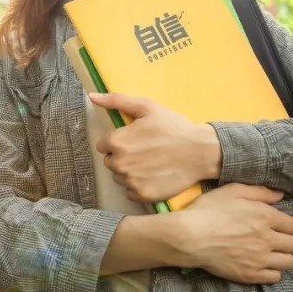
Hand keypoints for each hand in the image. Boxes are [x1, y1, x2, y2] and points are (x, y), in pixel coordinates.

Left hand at [90, 91, 221, 202]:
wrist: (201, 151)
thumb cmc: (173, 127)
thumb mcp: (146, 107)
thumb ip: (116, 101)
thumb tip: (92, 96)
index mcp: (117, 141)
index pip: (103, 145)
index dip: (117, 141)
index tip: (133, 139)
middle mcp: (120, 163)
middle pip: (110, 161)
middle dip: (122, 156)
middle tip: (143, 150)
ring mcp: (131, 181)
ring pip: (119, 177)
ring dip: (129, 171)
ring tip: (149, 163)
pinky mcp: (142, 195)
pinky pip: (130, 192)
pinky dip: (138, 185)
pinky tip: (153, 176)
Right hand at [169, 183, 292, 283]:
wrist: (188, 236)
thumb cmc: (208, 210)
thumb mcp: (231, 191)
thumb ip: (259, 192)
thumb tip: (280, 196)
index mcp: (266, 217)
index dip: (288, 225)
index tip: (278, 225)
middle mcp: (268, 239)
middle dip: (288, 241)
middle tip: (274, 239)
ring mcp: (260, 259)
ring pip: (289, 262)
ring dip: (282, 257)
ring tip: (269, 253)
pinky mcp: (250, 275)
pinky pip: (275, 277)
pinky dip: (272, 271)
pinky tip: (261, 264)